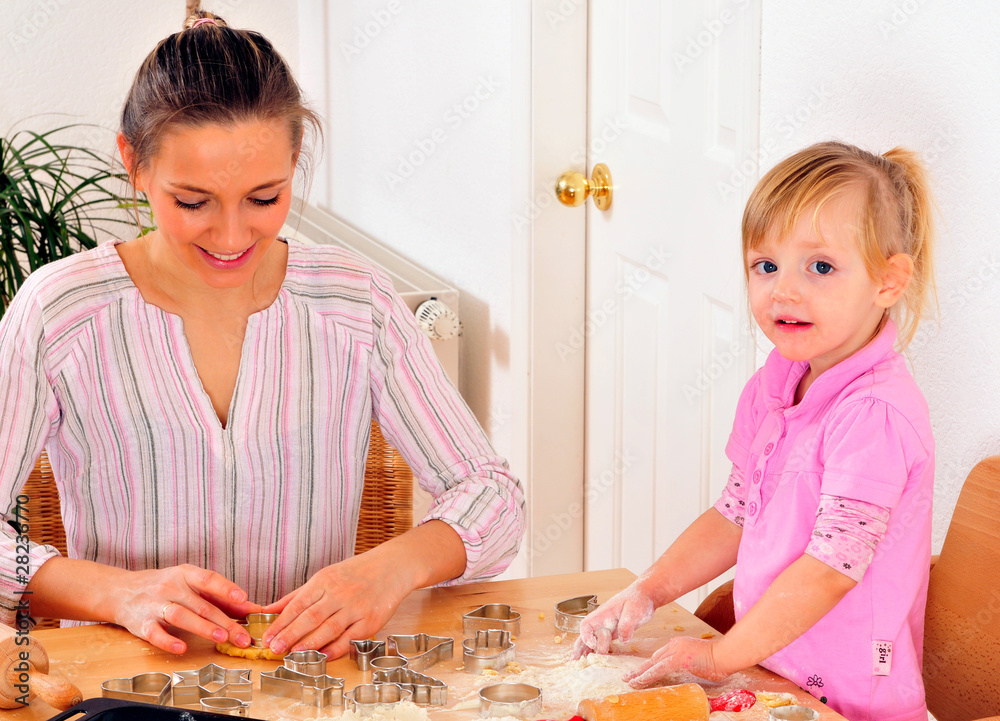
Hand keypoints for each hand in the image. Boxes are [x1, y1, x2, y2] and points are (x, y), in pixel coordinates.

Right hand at [111, 564, 259, 653]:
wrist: (123, 591)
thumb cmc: (167, 588)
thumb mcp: (191, 585)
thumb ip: (220, 597)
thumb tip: (253, 608)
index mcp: (186, 574)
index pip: (208, 579)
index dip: (226, 588)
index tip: (243, 598)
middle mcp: (170, 587)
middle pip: (201, 605)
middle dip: (225, 622)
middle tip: (243, 636)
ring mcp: (155, 604)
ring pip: (182, 616)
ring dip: (203, 628)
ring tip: (222, 638)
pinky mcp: (141, 623)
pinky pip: (155, 633)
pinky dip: (168, 641)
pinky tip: (182, 648)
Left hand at [260, 552, 409, 658]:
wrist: (391, 567)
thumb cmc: (355, 573)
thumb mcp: (325, 576)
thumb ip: (297, 595)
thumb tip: (269, 610)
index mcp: (325, 580)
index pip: (298, 604)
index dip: (281, 622)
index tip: (267, 637)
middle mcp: (339, 593)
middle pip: (310, 617)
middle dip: (290, 634)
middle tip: (274, 648)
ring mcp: (356, 608)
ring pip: (329, 628)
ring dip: (309, 643)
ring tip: (293, 654)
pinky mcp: (370, 621)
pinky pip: (349, 638)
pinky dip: (335, 649)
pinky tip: (322, 656)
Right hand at [574, 582, 654, 656]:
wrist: (646, 596)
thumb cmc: (638, 599)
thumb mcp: (634, 611)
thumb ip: (627, 625)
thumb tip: (622, 640)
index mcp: (604, 613)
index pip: (587, 624)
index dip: (586, 636)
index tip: (593, 645)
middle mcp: (603, 621)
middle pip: (586, 634)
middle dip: (580, 647)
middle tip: (575, 661)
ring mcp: (609, 627)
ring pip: (594, 640)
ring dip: (587, 651)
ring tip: (580, 664)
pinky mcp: (616, 632)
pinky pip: (605, 643)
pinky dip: (600, 651)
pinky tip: (598, 660)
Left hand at [624, 636, 727, 686]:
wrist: (725, 655)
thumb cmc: (717, 659)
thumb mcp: (697, 659)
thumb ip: (687, 662)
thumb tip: (684, 669)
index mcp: (678, 644)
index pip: (660, 655)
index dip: (649, 664)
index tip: (641, 671)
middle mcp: (674, 645)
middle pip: (653, 659)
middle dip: (640, 668)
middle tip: (628, 676)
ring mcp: (675, 651)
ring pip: (652, 664)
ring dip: (640, 674)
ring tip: (629, 681)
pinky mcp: (677, 659)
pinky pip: (658, 670)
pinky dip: (647, 676)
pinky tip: (639, 681)